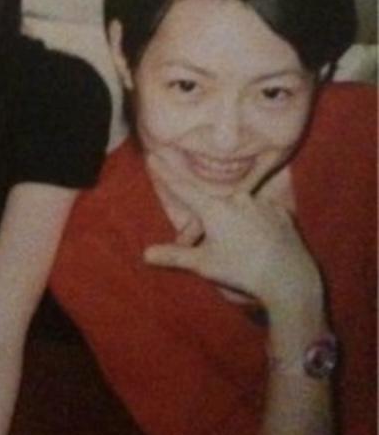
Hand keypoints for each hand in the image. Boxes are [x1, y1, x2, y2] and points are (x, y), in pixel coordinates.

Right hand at [143, 154, 319, 310]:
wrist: (289, 279)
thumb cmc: (241, 270)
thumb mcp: (203, 265)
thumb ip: (174, 255)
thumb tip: (146, 254)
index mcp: (214, 208)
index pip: (183, 187)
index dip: (166, 173)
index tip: (152, 155)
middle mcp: (237, 199)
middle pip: (210, 206)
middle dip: (200, 224)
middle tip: (193, 244)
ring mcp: (261, 204)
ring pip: (235, 209)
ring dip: (227, 224)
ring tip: (231, 249)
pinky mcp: (281, 213)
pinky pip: (260, 213)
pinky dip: (252, 224)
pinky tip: (255, 242)